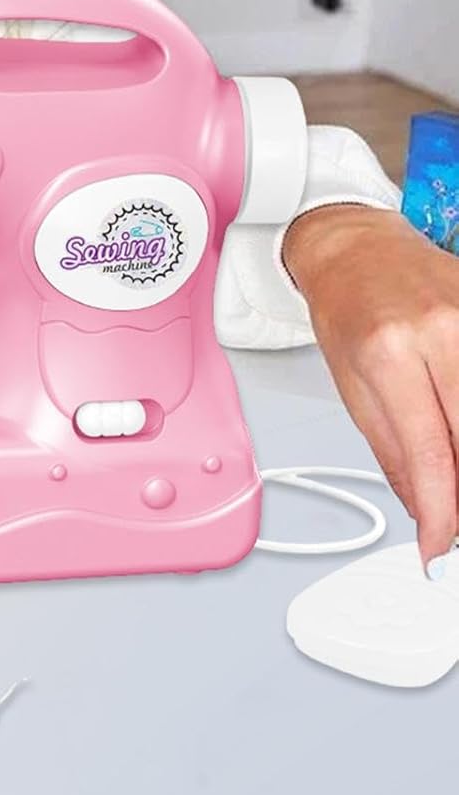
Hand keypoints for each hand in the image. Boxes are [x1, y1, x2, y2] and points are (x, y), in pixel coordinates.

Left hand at [285, 204, 458, 574]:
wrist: (355, 246)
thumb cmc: (346, 311)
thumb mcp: (350, 385)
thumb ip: (395, 453)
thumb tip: (426, 511)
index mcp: (390, 352)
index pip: (432, 453)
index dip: (443, 514)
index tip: (438, 548)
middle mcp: (441, 332)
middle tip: (451, 520)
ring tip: (451, 480)